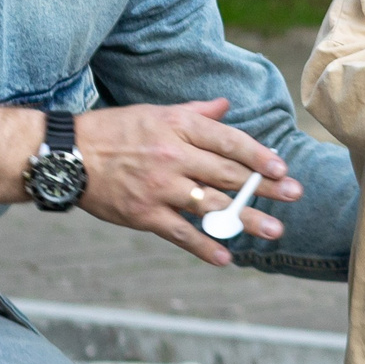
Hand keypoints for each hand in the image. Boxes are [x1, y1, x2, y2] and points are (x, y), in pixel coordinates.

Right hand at [71, 99, 302, 265]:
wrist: (69, 155)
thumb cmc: (116, 130)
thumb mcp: (156, 113)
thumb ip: (196, 113)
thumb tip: (226, 106)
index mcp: (178, 127)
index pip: (228, 141)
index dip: (258, 155)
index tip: (282, 166)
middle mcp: (173, 156)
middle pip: (227, 173)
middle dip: (264, 186)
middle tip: (294, 195)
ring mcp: (159, 187)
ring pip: (210, 204)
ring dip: (245, 219)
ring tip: (275, 230)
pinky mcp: (144, 214)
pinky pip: (180, 233)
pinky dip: (204, 246)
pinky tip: (226, 257)